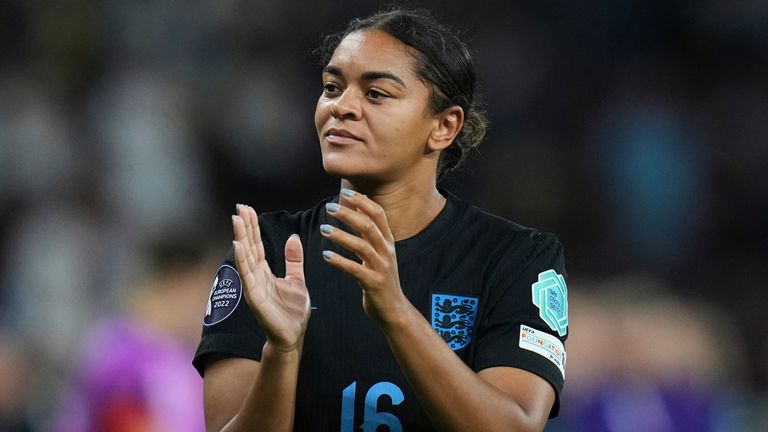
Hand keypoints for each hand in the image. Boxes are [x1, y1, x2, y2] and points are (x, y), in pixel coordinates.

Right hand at [232, 204, 310, 351]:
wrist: (292, 335)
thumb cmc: (292, 311)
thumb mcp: (297, 279)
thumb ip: (293, 260)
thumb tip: (293, 237)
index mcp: (265, 272)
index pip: (257, 244)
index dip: (253, 227)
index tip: (247, 208)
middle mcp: (256, 276)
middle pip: (249, 246)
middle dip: (244, 226)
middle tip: (239, 206)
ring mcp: (253, 286)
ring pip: (246, 257)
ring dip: (240, 237)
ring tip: (236, 219)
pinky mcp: (254, 297)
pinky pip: (247, 275)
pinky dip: (242, 260)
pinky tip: (238, 245)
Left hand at [320, 191, 408, 326]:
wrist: (393, 309)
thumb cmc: (381, 278)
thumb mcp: (379, 252)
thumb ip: (370, 231)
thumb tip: (359, 206)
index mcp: (388, 241)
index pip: (378, 214)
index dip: (362, 201)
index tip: (345, 192)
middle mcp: (387, 251)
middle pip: (369, 226)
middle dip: (349, 214)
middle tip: (330, 208)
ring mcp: (381, 267)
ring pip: (362, 246)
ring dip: (341, 236)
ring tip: (323, 230)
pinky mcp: (373, 283)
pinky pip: (355, 270)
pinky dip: (340, 261)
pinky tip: (326, 256)